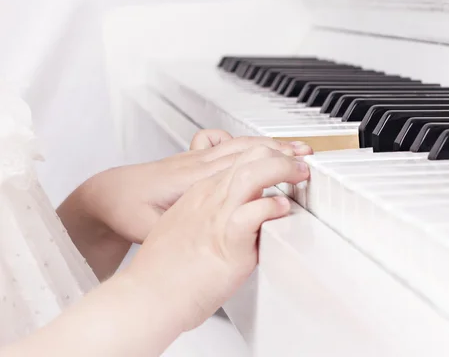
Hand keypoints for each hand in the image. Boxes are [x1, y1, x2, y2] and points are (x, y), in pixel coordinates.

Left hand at [87, 131, 311, 242]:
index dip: (274, 166)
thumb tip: (214, 234)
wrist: (108, 194)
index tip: (297, 171)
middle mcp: (199, 164)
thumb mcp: (151, 229)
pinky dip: (242, 140)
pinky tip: (251, 145)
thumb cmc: (129, 211)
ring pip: (239, 142)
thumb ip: (183, 229)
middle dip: (281, 150)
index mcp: (194, 180)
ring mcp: (195, 158)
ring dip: (268, 143)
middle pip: (248, 148)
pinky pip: (223, 142)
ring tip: (294, 147)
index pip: (243, 166)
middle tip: (307, 157)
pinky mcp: (192, 159)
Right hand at [126, 145, 309, 331]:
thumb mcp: (185, 229)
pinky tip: (282, 207)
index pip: (238, 159)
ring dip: (282, 169)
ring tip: (299, 175)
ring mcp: (216, 216)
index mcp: (200, 194)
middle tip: (299, 165)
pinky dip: (271, 206)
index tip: (285, 161)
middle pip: (249, 157)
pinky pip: (253, 212)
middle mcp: (209, 198)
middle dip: (281, 154)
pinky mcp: (225, 240)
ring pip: (253, 174)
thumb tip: (233, 222)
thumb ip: (209, 218)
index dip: (266, 156)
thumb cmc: (164, 270)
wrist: (145, 296)